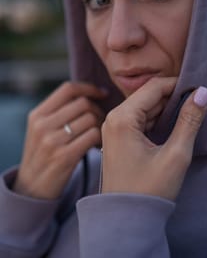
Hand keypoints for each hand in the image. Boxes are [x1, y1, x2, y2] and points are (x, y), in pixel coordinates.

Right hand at [13, 82, 106, 199]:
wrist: (32, 188)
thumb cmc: (43, 154)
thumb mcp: (41, 129)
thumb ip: (59, 111)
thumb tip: (90, 94)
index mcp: (37, 114)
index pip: (68, 89)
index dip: (89, 88)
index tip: (102, 93)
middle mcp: (42, 125)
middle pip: (83, 103)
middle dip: (98, 109)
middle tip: (101, 120)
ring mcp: (52, 141)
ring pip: (90, 119)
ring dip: (101, 125)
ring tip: (99, 133)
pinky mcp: (64, 157)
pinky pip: (93, 135)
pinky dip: (100, 138)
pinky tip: (98, 145)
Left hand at [101, 77, 206, 200]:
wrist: (125, 218)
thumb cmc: (148, 191)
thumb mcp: (175, 154)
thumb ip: (189, 120)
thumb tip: (202, 93)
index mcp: (122, 118)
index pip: (154, 87)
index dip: (178, 85)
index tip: (198, 90)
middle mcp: (113, 118)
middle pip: (148, 95)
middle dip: (172, 98)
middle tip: (195, 106)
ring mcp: (113, 128)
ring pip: (144, 107)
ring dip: (165, 109)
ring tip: (186, 117)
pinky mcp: (117, 137)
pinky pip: (139, 119)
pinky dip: (156, 120)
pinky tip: (170, 127)